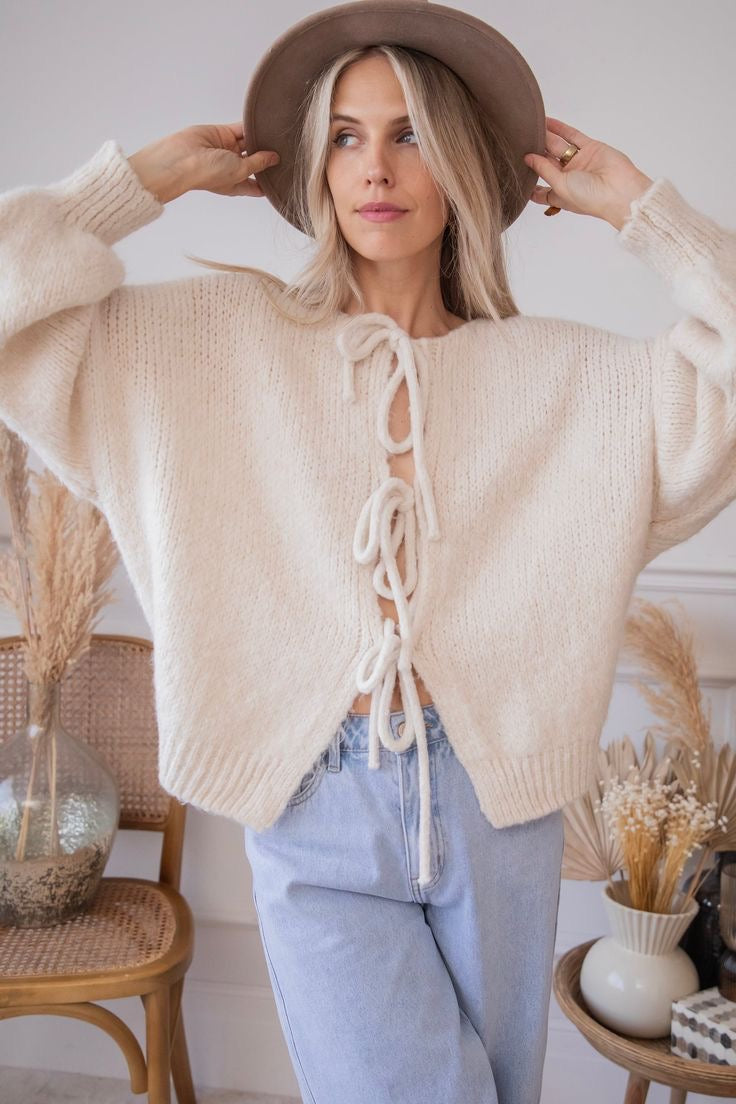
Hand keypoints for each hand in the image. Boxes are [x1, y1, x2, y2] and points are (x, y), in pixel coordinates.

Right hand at [127, 122, 279, 203]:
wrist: (182, 158)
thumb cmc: (207, 173)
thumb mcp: (240, 171)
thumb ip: (258, 162)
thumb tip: (274, 158)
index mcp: (237, 184)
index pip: (258, 185)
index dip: (271, 181)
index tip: (287, 177)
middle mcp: (233, 168)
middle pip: (256, 161)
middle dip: (269, 156)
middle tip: (289, 151)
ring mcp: (227, 150)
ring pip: (250, 143)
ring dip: (261, 139)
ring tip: (280, 135)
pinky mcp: (222, 134)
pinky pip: (240, 128)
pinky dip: (251, 126)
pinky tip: (266, 123)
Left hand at [524, 117, 653, 229]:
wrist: (620, 190)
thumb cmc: (591, 198)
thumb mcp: (559, 187)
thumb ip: (544, 170)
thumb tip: (528, 158)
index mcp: (560, 194)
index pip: (541, 191)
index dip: (529, 184)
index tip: (515, 175)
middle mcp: (569, 178)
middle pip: (547, 163)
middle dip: (535, 154)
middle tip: (519, 142)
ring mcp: (579, 162)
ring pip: (558, 147)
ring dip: (545, 137)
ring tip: (529, 127)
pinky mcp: (590, 148)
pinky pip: (572, 136)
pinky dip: (560, 128)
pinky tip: (547, 121)